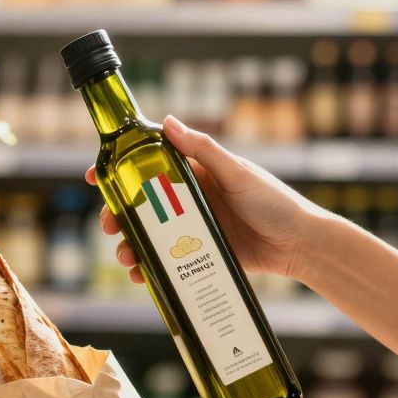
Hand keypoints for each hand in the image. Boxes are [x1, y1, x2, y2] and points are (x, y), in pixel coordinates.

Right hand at [86, 116, 329, 284]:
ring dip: (131, 245)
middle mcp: (190, 201)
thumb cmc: (274, 202)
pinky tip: (142, 276)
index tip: (96, 175)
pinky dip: (151, 269)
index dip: (120, 169)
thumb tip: (168, 122)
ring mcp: (194, 231)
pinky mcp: (202, 257)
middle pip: (141, 206)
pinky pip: (169, 263)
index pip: (149, 166)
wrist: (300, 245)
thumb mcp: (237, 173)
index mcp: (196, 174)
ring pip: (151, 237)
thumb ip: (203, 150)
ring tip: (126, 255)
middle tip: (109, 225)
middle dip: (119, 215)